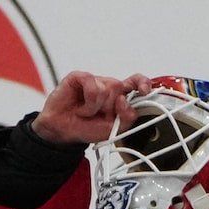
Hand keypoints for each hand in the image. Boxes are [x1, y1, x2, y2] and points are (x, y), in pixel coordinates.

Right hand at [32, 72, 149, 147]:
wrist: (64, 131)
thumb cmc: (87, 128)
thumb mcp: (113, 129)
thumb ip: (126, 118)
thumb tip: (125, 101)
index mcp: (119, 96)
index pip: (136, 83)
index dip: (142, 83)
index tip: (144, 91)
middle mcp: (108, 86)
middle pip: (120, 89)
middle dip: (110, 107)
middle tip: (98, 115)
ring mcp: (95, 80)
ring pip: (106, 88)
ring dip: (97, 107)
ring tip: (87, 112)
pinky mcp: (80, 77)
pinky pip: (92, 85)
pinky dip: (88, 102)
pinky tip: (81, 107)